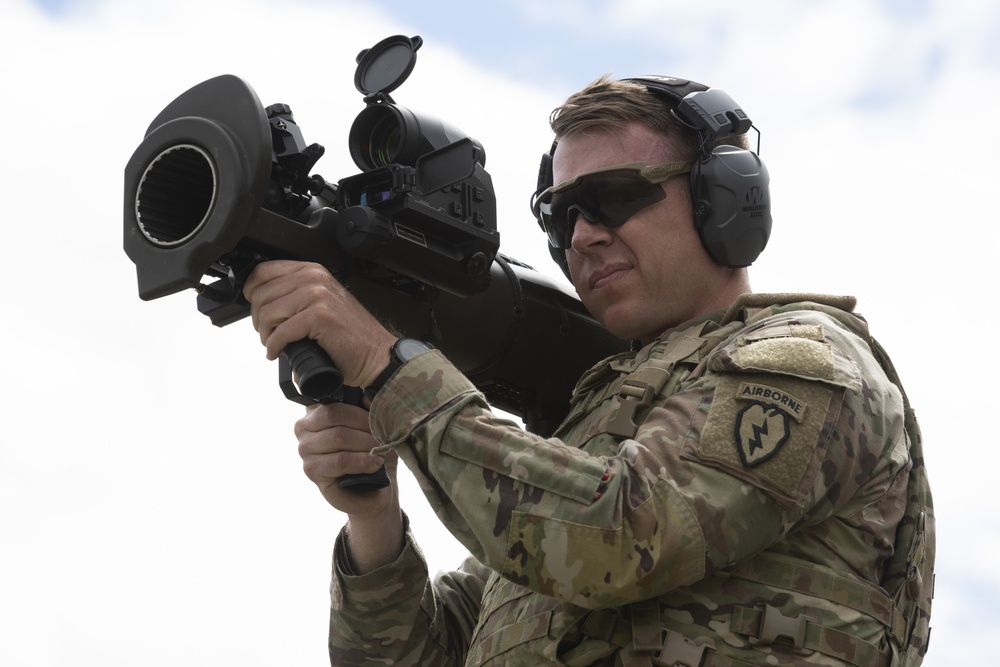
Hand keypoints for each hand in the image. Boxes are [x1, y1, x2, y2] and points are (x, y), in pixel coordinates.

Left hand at [242, 260, 397, 388]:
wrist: (375, 354)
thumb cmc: (348, 334)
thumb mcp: (320, 303)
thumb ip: (295, 295)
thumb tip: (260, 302)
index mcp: (312, 271)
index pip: (263, 271)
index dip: (252, 293)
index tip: (257, 310)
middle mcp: (314, 278)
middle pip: (260, 294)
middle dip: (259, 319)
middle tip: (269, 333)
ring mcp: (317, 295)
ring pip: (267, 313)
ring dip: (266, 335)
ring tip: (276, 343)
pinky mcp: (319, 316)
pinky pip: (280, 332)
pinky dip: (275, 347)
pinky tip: (279, 352)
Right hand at [295, 401, 398, 516]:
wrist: (375, 489)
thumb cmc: (372, 452)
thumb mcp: (374, 425)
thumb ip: (368, 408)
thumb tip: (368, 396)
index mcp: (317, 409)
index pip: (335, 398)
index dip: (360, 408)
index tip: (379, 417)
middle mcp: (304, 426)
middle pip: (335, 414)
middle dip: (364, 425)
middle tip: (383, 436)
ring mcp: (304, 448)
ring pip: (339, 436)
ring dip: (366, 444)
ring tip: (380, 451)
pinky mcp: (311, 470)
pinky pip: (340, 460)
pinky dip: (361, 461)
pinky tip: (374, 463)